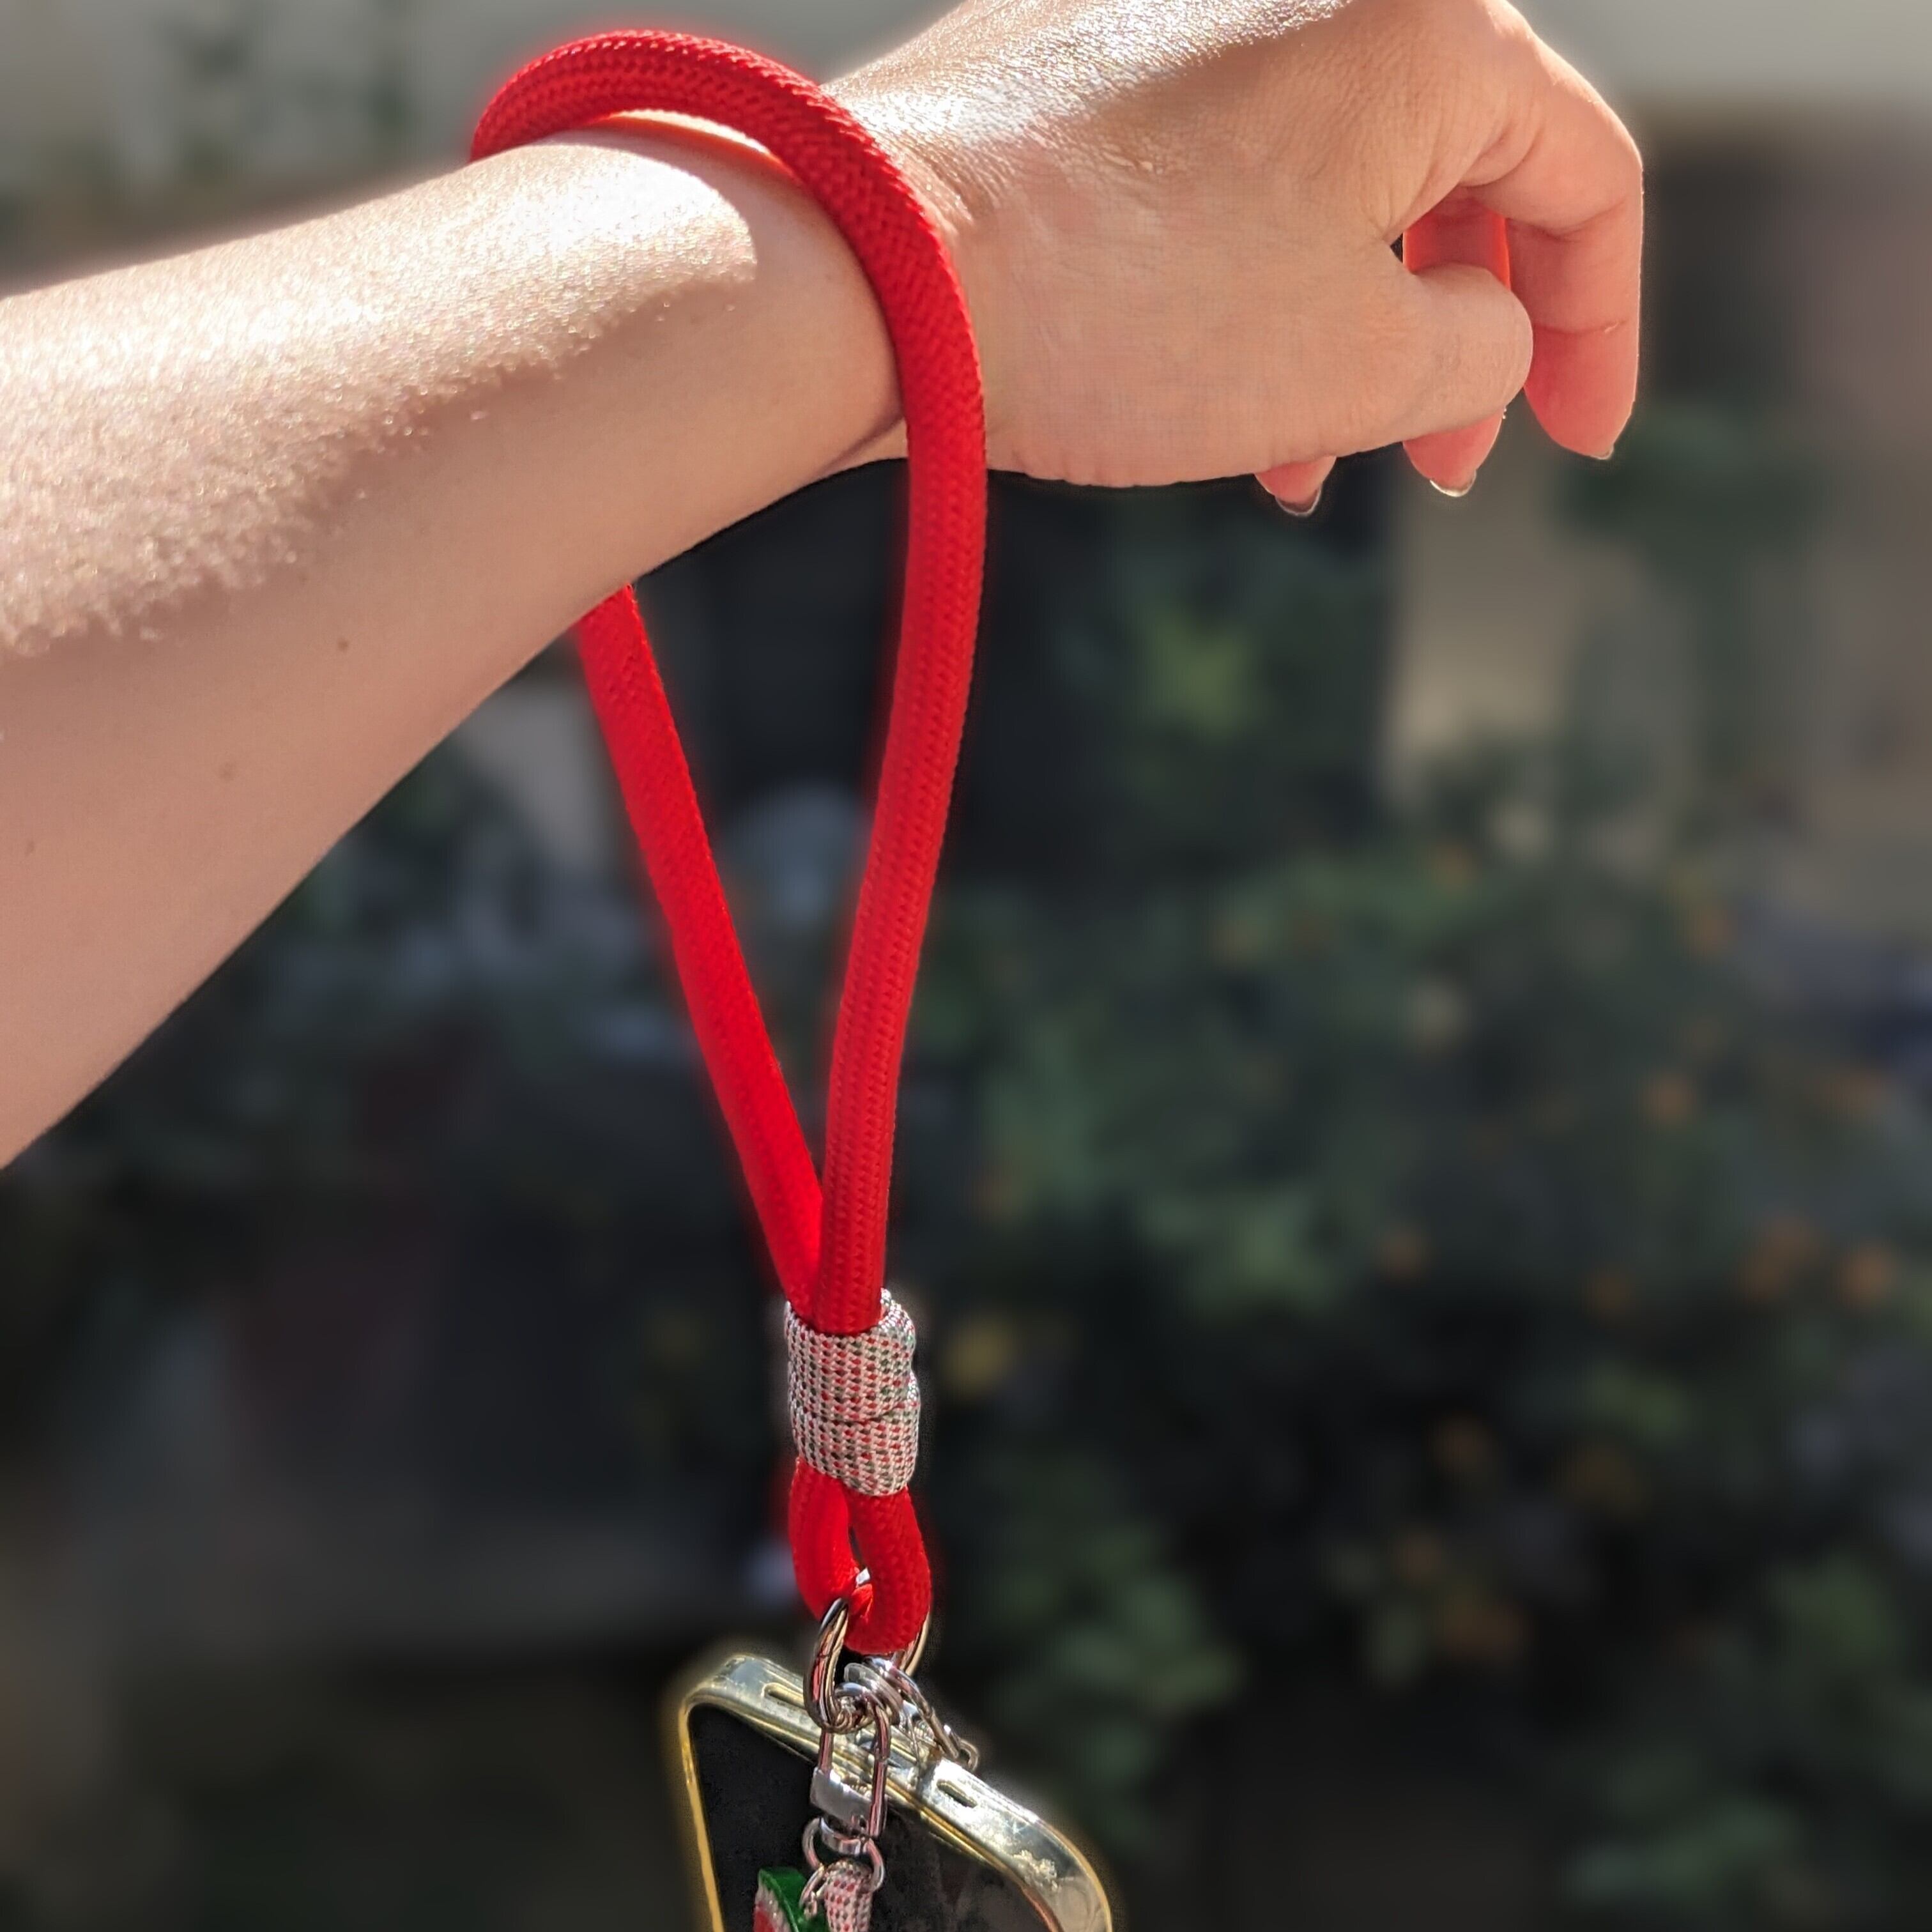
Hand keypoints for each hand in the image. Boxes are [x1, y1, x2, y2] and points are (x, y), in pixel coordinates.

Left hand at [840, 0, 1641, 504]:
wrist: (879, 267)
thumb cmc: (1132, 308)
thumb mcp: (1364, 364)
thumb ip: (1485, 352)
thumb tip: (1486, 331)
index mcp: (1426, 25)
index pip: (1583, 174)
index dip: (1603, 327)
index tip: (1580, 447)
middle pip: (1458, 176)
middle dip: (1462, 341)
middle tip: (1441, 470)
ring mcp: (1192, 11)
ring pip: (1333, 193)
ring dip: (1348, 338)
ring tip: (1312, 464)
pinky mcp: (1096, 62)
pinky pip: (1229, 181)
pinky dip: (1254, 292)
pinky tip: (1226, 405)